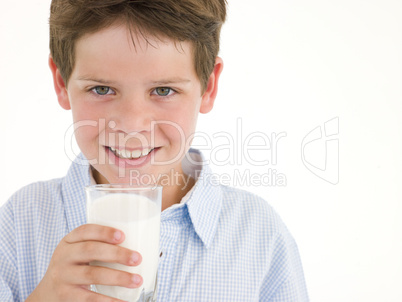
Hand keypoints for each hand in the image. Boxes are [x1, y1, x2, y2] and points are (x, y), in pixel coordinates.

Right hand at [26, 224, 141, 301]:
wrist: (48, 293)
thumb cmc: (75, 267)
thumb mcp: (79, 252)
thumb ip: (99, 246)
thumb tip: (142, 242)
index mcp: (69, 241)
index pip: (84, 231)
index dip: (103, 232)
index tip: (123, 236)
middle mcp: (63, 256)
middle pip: (90, 250)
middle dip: (116, 254)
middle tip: (137, 259)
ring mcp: (63, 277)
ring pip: (92, 275)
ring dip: (118, 278)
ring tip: (137, 280)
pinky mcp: (66, 296)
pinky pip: (89, 298)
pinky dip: (108, 301)